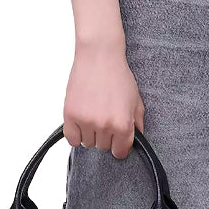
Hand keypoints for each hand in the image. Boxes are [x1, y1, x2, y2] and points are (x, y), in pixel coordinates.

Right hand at [63, 39, 144, 158]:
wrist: (99, 56)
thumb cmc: (118, 76)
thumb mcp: (135, 100)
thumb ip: (137, 123)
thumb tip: (137, 139)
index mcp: (123, 125)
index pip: (120, 152)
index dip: (119, 146)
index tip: (117, 140)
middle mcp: (104, 126)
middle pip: (103, 147)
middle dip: (105, 137)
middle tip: (105, 119)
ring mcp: (86, 121)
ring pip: (88, 143)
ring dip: (91, 134)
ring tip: (93, 116)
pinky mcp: (70, 115)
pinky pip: (72, 139)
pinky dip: (76, 135)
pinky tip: (81, 124)